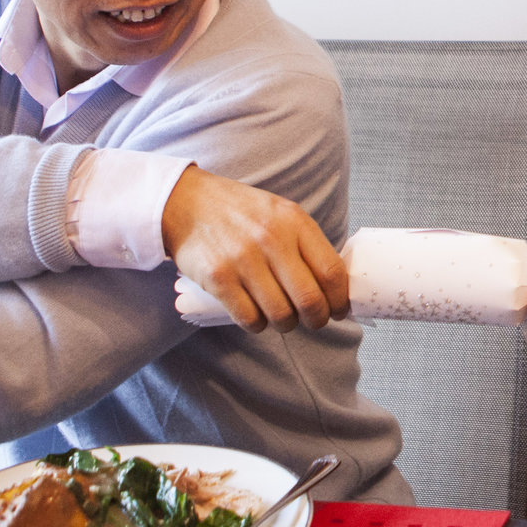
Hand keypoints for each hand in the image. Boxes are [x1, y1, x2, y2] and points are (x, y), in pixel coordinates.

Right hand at [161, 166, 348, 333]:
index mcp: (295, 222)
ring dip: (287, 324)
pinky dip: (258, 325)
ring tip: (284, 319)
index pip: (331, 271)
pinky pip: (249, 318)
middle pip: (309, 299)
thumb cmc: (241, 212)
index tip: (340, 309)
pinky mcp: (218, 278)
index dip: (340, 299)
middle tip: (315, 321)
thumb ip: (305, 242)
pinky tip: (258, 317)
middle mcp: (272, 240)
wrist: (187, 202)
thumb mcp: (281, 213)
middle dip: (318, 319)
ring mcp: (243, 259)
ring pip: (280, 314)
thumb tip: (333, 284)